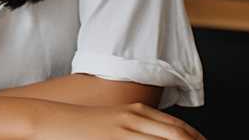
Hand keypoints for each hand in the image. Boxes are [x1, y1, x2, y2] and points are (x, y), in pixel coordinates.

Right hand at [33, 101, 205, 139]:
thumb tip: (158, 135)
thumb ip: (136, 128)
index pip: (179, 128)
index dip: (197, 139)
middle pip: (179, 135)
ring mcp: (124, 131)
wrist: (51, 121)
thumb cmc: (81, 126)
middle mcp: (134, 119)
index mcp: (136, 111)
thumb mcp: (113, 122)